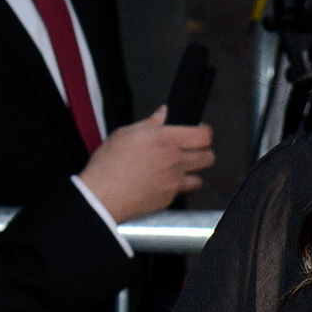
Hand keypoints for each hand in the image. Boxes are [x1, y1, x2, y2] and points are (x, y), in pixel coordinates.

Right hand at [83, 104, 214, 222]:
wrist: (104, 195)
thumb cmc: (109, 164)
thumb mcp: (126, 133)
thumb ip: (149, 123)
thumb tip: (162, 114)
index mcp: (165, 140)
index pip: (203, 135)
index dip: (205, 133)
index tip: (201, 133)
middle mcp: (174, 160)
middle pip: (208, 157)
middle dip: (204, 153)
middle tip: (194, 151)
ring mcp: (174, 181)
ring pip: (199, 178)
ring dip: (193, 173)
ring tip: (180, 170)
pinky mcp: (169, 198)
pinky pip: (182, 192)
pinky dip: (177, 188)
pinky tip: (163, 182)